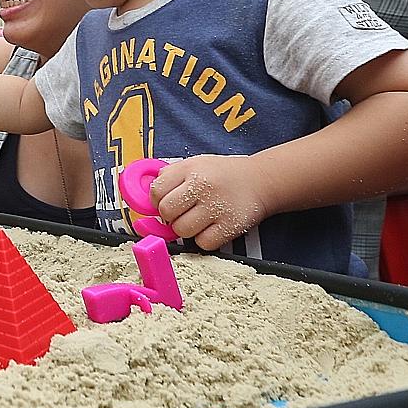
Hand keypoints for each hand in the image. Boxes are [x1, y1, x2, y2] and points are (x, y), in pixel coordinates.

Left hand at [151, 155, 272, 250]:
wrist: (261, 180)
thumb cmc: (221, 175)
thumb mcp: (194, 164)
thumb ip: (169, 177)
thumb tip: (145, 198)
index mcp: (190, 169)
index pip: (156, 191)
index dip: (156, 200)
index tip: (165, 201)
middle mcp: (203, 187)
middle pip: (166, 212)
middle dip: (170, 216)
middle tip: (182, 212)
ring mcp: (217, 207)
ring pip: (182, 231)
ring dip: (186, 229)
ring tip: (198, 219)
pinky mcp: (231, 226)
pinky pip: (203, 243)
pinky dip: (204, 239)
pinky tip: (212, 227)